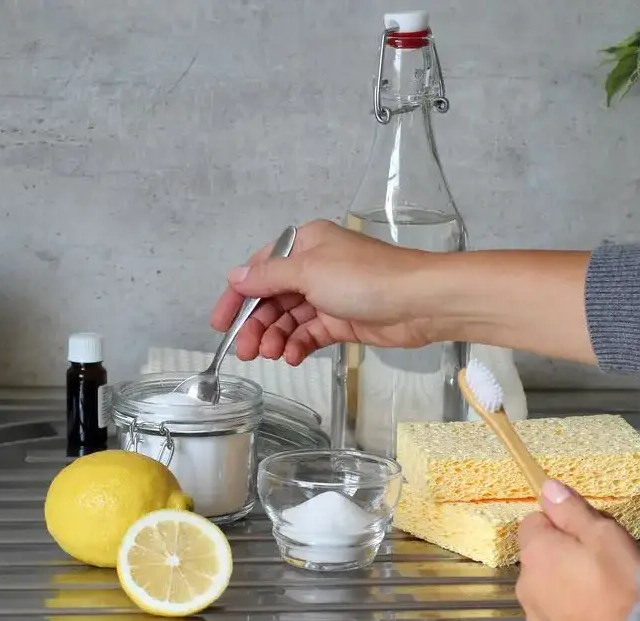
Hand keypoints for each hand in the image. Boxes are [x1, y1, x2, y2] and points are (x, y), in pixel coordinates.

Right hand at [210, 219, 437, 364]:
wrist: (419, 302)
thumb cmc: (366, 278)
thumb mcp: (308, 272)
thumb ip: (268, 277)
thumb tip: (235, 276)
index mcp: (305, 244)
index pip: (260, 269)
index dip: (237, 297)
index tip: (220, 324)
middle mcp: (315, 266)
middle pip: (272, 298)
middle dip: (256, 324)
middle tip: (245, 351)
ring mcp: (329, 295)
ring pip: (290, 319)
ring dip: (276, 337)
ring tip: (271, 356)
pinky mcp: (343, 320)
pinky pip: (310, 333)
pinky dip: (298, 345)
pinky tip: (292, 356)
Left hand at [516, 480, 639, 620]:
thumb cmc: (624, 593)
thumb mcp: (605, 537)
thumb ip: (572, 511)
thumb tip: (548, 488)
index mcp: (536, 553)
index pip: (534, 520)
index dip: (561, 521)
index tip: (587, 530)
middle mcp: (526, 584)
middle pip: (541, 554)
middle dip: (565, 553)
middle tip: (603, 561)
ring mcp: (536, 616)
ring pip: (549, 585)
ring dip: (568, 583)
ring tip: (605, 592)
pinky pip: (558, 613)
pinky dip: (573, 610)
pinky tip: (600, 615)